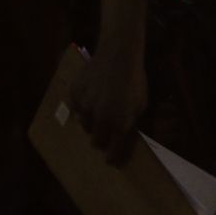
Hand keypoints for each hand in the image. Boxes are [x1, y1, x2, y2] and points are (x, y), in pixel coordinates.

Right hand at [69, 45, 147, 164]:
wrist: (119, 54)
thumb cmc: (134, 80)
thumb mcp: (140, 104)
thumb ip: (131, 123)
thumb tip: (124, 138)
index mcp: (120, 123)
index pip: (113, 152)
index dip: (112, 157)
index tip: (111, 160)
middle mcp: (101, 119)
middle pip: (96, 141)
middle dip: (101, 139)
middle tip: (106, 130)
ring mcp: (86, 107)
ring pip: (85, 124)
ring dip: (92, 121)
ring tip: (99, 107)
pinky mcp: (75, 94)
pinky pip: (76, 107)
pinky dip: (82, 105)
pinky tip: (91, 94)